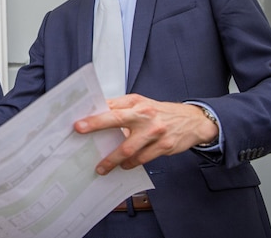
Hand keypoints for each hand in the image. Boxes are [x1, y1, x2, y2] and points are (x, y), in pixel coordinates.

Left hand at [74, 94, 217, 173]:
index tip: (78, 119)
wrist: (192, 121)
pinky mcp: (164, 146)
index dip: (93, 112)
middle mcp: (145, 114)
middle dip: (96, 125)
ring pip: (128, 147)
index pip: (111, 105)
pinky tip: (123, 166)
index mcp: (136, 102)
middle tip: (80, 131)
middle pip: (116, 119)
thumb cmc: (161, 113)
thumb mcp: (141, 104)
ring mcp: (154, 131)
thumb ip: (121, 108)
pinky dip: (130, 164)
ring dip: (112, 159)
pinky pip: (142, 159)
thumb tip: (96, 114)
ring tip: (101, 167)